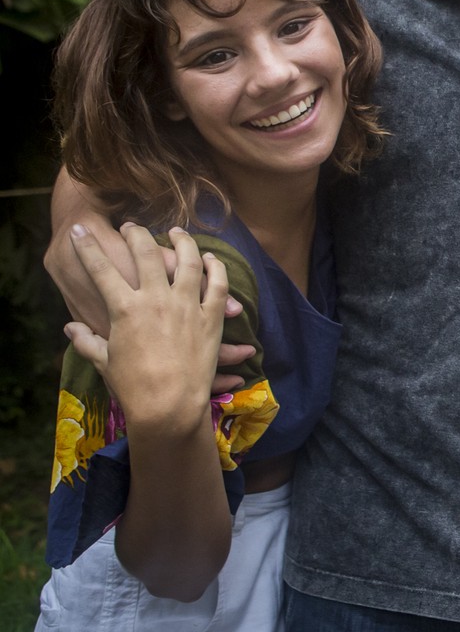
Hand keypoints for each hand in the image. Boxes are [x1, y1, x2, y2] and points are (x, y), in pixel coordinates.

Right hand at [63, 224, 227, 427]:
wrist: (169, 405)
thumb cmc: (133, 387)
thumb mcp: (104, 362)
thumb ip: (87, 341)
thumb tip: (70, 328)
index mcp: (125, 308)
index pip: (101, 269)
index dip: (88, 247)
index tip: (79, 231)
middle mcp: (156, 299)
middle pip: (146, 254)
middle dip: (136, 235)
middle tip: (131, 226)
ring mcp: (186, 305)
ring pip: (188, 261)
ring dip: (182, 242)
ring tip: (176, 231)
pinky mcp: (212, 316)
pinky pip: (217, 284)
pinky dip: (214, 267)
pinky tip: (210, 258)